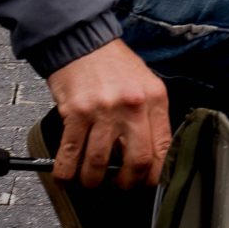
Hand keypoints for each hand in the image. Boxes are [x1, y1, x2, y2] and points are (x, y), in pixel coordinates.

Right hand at [46, 39, 171, 188]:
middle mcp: (132, 106)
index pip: (162, 148)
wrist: (83, 43)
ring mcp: (103, 110)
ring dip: (92, 180)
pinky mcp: (76, 114)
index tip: (146, 183)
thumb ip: (151, 116)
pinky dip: (66, 172)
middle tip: (118, 185)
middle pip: (135, 162)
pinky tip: (67, 175)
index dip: (154, 175)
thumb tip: (153, 155)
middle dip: (125, 183)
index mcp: (154, 100)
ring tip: (90, 180)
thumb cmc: (114, 66)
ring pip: (99, 163)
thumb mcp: (146, 84)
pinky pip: (70, 154)